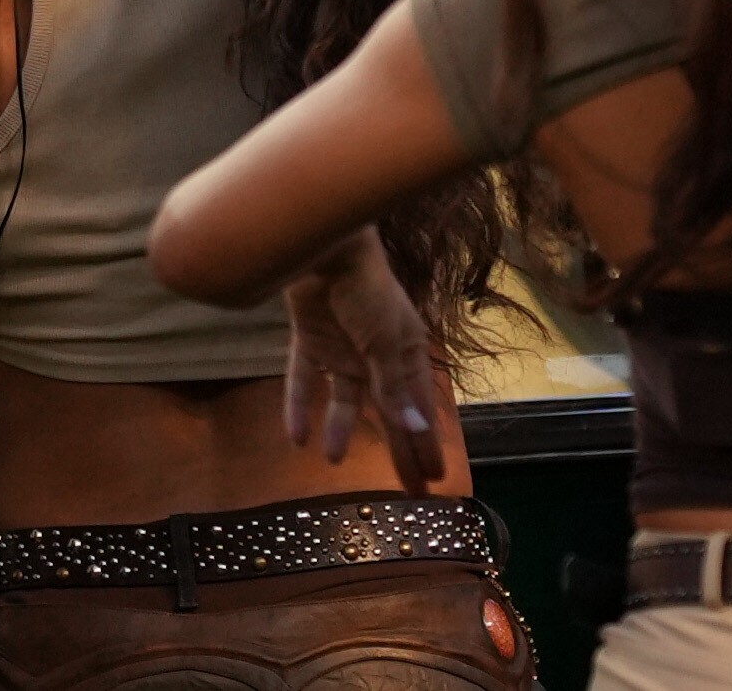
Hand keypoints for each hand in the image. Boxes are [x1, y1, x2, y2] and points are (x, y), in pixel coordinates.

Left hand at [270, 242, 459, 482]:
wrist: (324, 243)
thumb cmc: (366, 289)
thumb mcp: (385, 342)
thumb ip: (395, 387)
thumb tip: (416, 430)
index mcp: (406, 350)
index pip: (419, 408)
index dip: (426, 443)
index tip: (435, 478)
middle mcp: (376, 353)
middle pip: (387, 410)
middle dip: (398, 448)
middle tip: (406, 488)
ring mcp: (342, 345)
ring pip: (344, 399)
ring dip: (340, 428)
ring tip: (333, 460)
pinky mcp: (309, 337)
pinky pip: (304, 379)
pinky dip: (299, 405)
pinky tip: (296, 436)